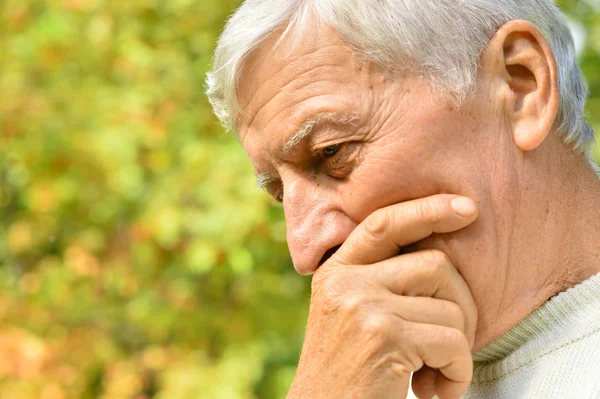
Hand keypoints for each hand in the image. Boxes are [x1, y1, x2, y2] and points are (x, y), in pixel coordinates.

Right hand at [287, 195, 478, 398]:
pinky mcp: (384, 335)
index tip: (466, 208)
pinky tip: (435, 391)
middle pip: (434, 264)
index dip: (428, 209)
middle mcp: (345, 281)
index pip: (385, 223)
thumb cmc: (345, 375)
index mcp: (335, 272)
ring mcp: (362, 304)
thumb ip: (378, 283)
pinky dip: (458, 373)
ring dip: (458, 349)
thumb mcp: (349, 316)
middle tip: (453, 345)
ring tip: (435, 375)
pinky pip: (453, 343)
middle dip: (462, 306)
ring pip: (449, 307)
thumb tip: (441, 260)